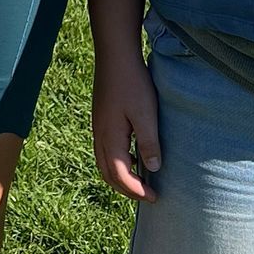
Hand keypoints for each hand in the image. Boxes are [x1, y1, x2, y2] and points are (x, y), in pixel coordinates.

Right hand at [92, 50, 161, 199]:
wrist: (115, 56)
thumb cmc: (133, 83)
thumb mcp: (146, 114)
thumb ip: (148, 143)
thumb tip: (153, 169)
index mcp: (111, 138)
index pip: (121, 176)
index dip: (137, 191)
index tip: (155, 198)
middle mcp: (100, 136)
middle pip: (108, 174)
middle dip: (127, 190)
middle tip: (147, 195)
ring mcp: (98, 128)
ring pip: (104, 164)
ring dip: (119, 178)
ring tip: (139, 182)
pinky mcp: (101, 120)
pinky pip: (104, 151)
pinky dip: (116, 163)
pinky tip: (131, 157)